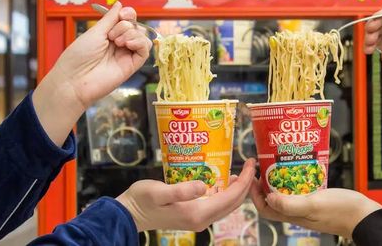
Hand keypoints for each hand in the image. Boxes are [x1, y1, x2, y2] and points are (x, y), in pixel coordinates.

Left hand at [33, 2, 151, 144]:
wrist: (74, 80)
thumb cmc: (78, 57)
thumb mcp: (95, 32)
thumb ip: (110, 18)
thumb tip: (119, 3)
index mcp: (108, 35)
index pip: (127, 20)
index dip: (129, 14)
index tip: (123, 14)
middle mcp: (119, 44)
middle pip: (136, 27)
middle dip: (127, 25)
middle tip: (111, 35)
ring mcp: (125, 55)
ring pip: (143, 37)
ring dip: (132, 34)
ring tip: (117, 42)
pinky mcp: (131, 66)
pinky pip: (145, 51)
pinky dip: (140, 43)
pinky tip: (127, 45)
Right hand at [117, 159, 255, 231]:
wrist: (130, 214)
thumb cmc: (142, 200)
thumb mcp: (159, 192)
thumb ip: (182, 190)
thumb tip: (203, 186)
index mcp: (197, 213)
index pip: (231, 197)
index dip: (244, 180)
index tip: (251, 163)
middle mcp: (202, 219)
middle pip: (233, 202)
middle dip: (246, 184)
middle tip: (251, 163)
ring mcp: (198, 219)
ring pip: (227, 204)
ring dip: (238, 189)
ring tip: (243, 170)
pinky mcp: (193, 215)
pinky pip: (217, 204)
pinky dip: (226, 192)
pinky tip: (224, 179)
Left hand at [249, 179, 381, 237]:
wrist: (365, 216)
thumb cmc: (341, 211)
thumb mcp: (313, 204)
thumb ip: (291, 203)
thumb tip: (269, 198)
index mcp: (293, 215)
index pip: (265, 208)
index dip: (256, 195)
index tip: (253, 178)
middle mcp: (297, 212)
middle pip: (273, 200)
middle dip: (265, 184)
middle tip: (263, 166)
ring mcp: (307, 206)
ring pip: (286, 193)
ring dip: (279, 180)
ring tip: (278, 163)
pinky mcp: (317, 199)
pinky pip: (300, 189)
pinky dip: (295, 179)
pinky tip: (298, 168)